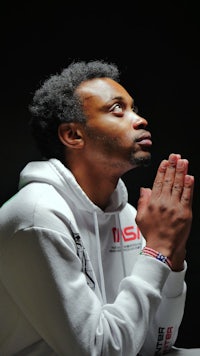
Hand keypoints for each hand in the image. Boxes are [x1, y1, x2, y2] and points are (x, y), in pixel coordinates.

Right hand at [136, 153, 193, 270]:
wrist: (162, 247)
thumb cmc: (152, 233)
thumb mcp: (141, 217)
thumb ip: (143, 201)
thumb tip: (144, 189)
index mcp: (153, 202)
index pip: (158, 182)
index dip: (162, 170)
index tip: (165, 161)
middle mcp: (164, 203)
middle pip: (169, 181)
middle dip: (173, 166)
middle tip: (175, 156)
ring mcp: (175, 207)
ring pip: (179, 185)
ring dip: (181, 172)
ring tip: (183, 162)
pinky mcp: (184, 212)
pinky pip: (187, 196)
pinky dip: (189, 186)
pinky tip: (190, 177)